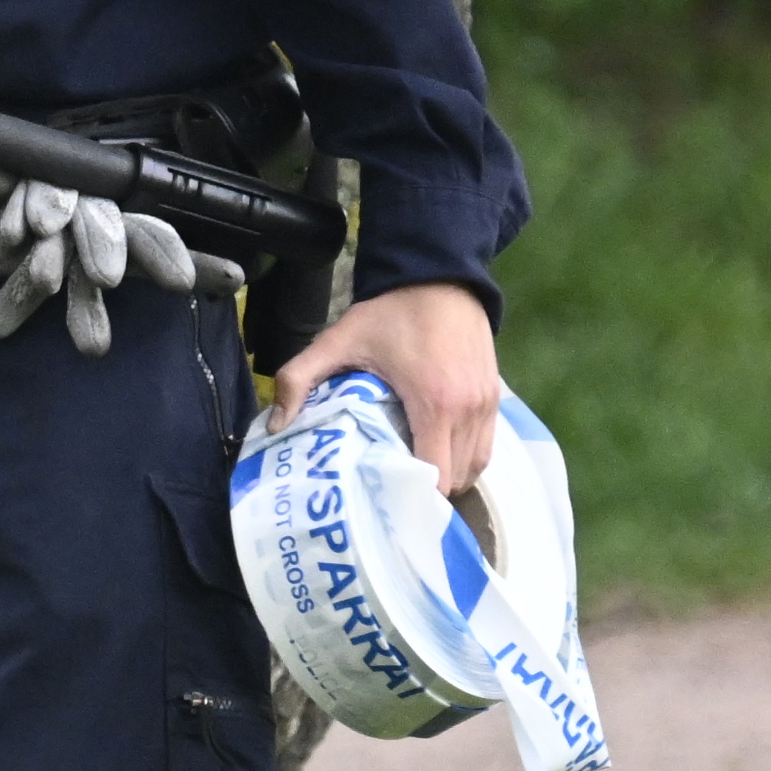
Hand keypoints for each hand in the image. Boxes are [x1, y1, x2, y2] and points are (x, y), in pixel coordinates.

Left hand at [274, 281, 501, 496]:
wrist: (440, 275)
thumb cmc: (391, 312)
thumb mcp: (339, 340)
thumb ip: (300, 378)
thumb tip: (275, 424)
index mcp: (434, 403)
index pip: (434, 476)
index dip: (410, 492)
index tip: (384, 494)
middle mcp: (467, 410)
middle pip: (454, 479)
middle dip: (425, 490)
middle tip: (392, 486)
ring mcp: (486, 405)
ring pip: (474, 466)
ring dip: (447, 475)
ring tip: (413, 472)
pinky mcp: (495, 397)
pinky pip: (486, 446)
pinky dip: (465, 457)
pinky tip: (437, 450)